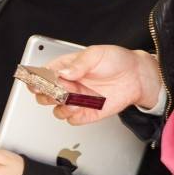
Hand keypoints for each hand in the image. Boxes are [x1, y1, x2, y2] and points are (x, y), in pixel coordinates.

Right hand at [33, 46, 161, 124]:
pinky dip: (74, 116)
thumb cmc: (116, 60)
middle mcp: (68, 84)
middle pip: (44, 94)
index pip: (43, 74)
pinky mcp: (85, 113)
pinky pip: (72, 120)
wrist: (136, 77)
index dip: (37, 79)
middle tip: (58, 91)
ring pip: (56, 109)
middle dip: (46, 95)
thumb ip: (78, 64)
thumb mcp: (95, 54)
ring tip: (73, 99)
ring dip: (61, 107)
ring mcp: (75, 99)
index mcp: (65, 67)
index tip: (39, 81)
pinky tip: (84, 106)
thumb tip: (64, 73)